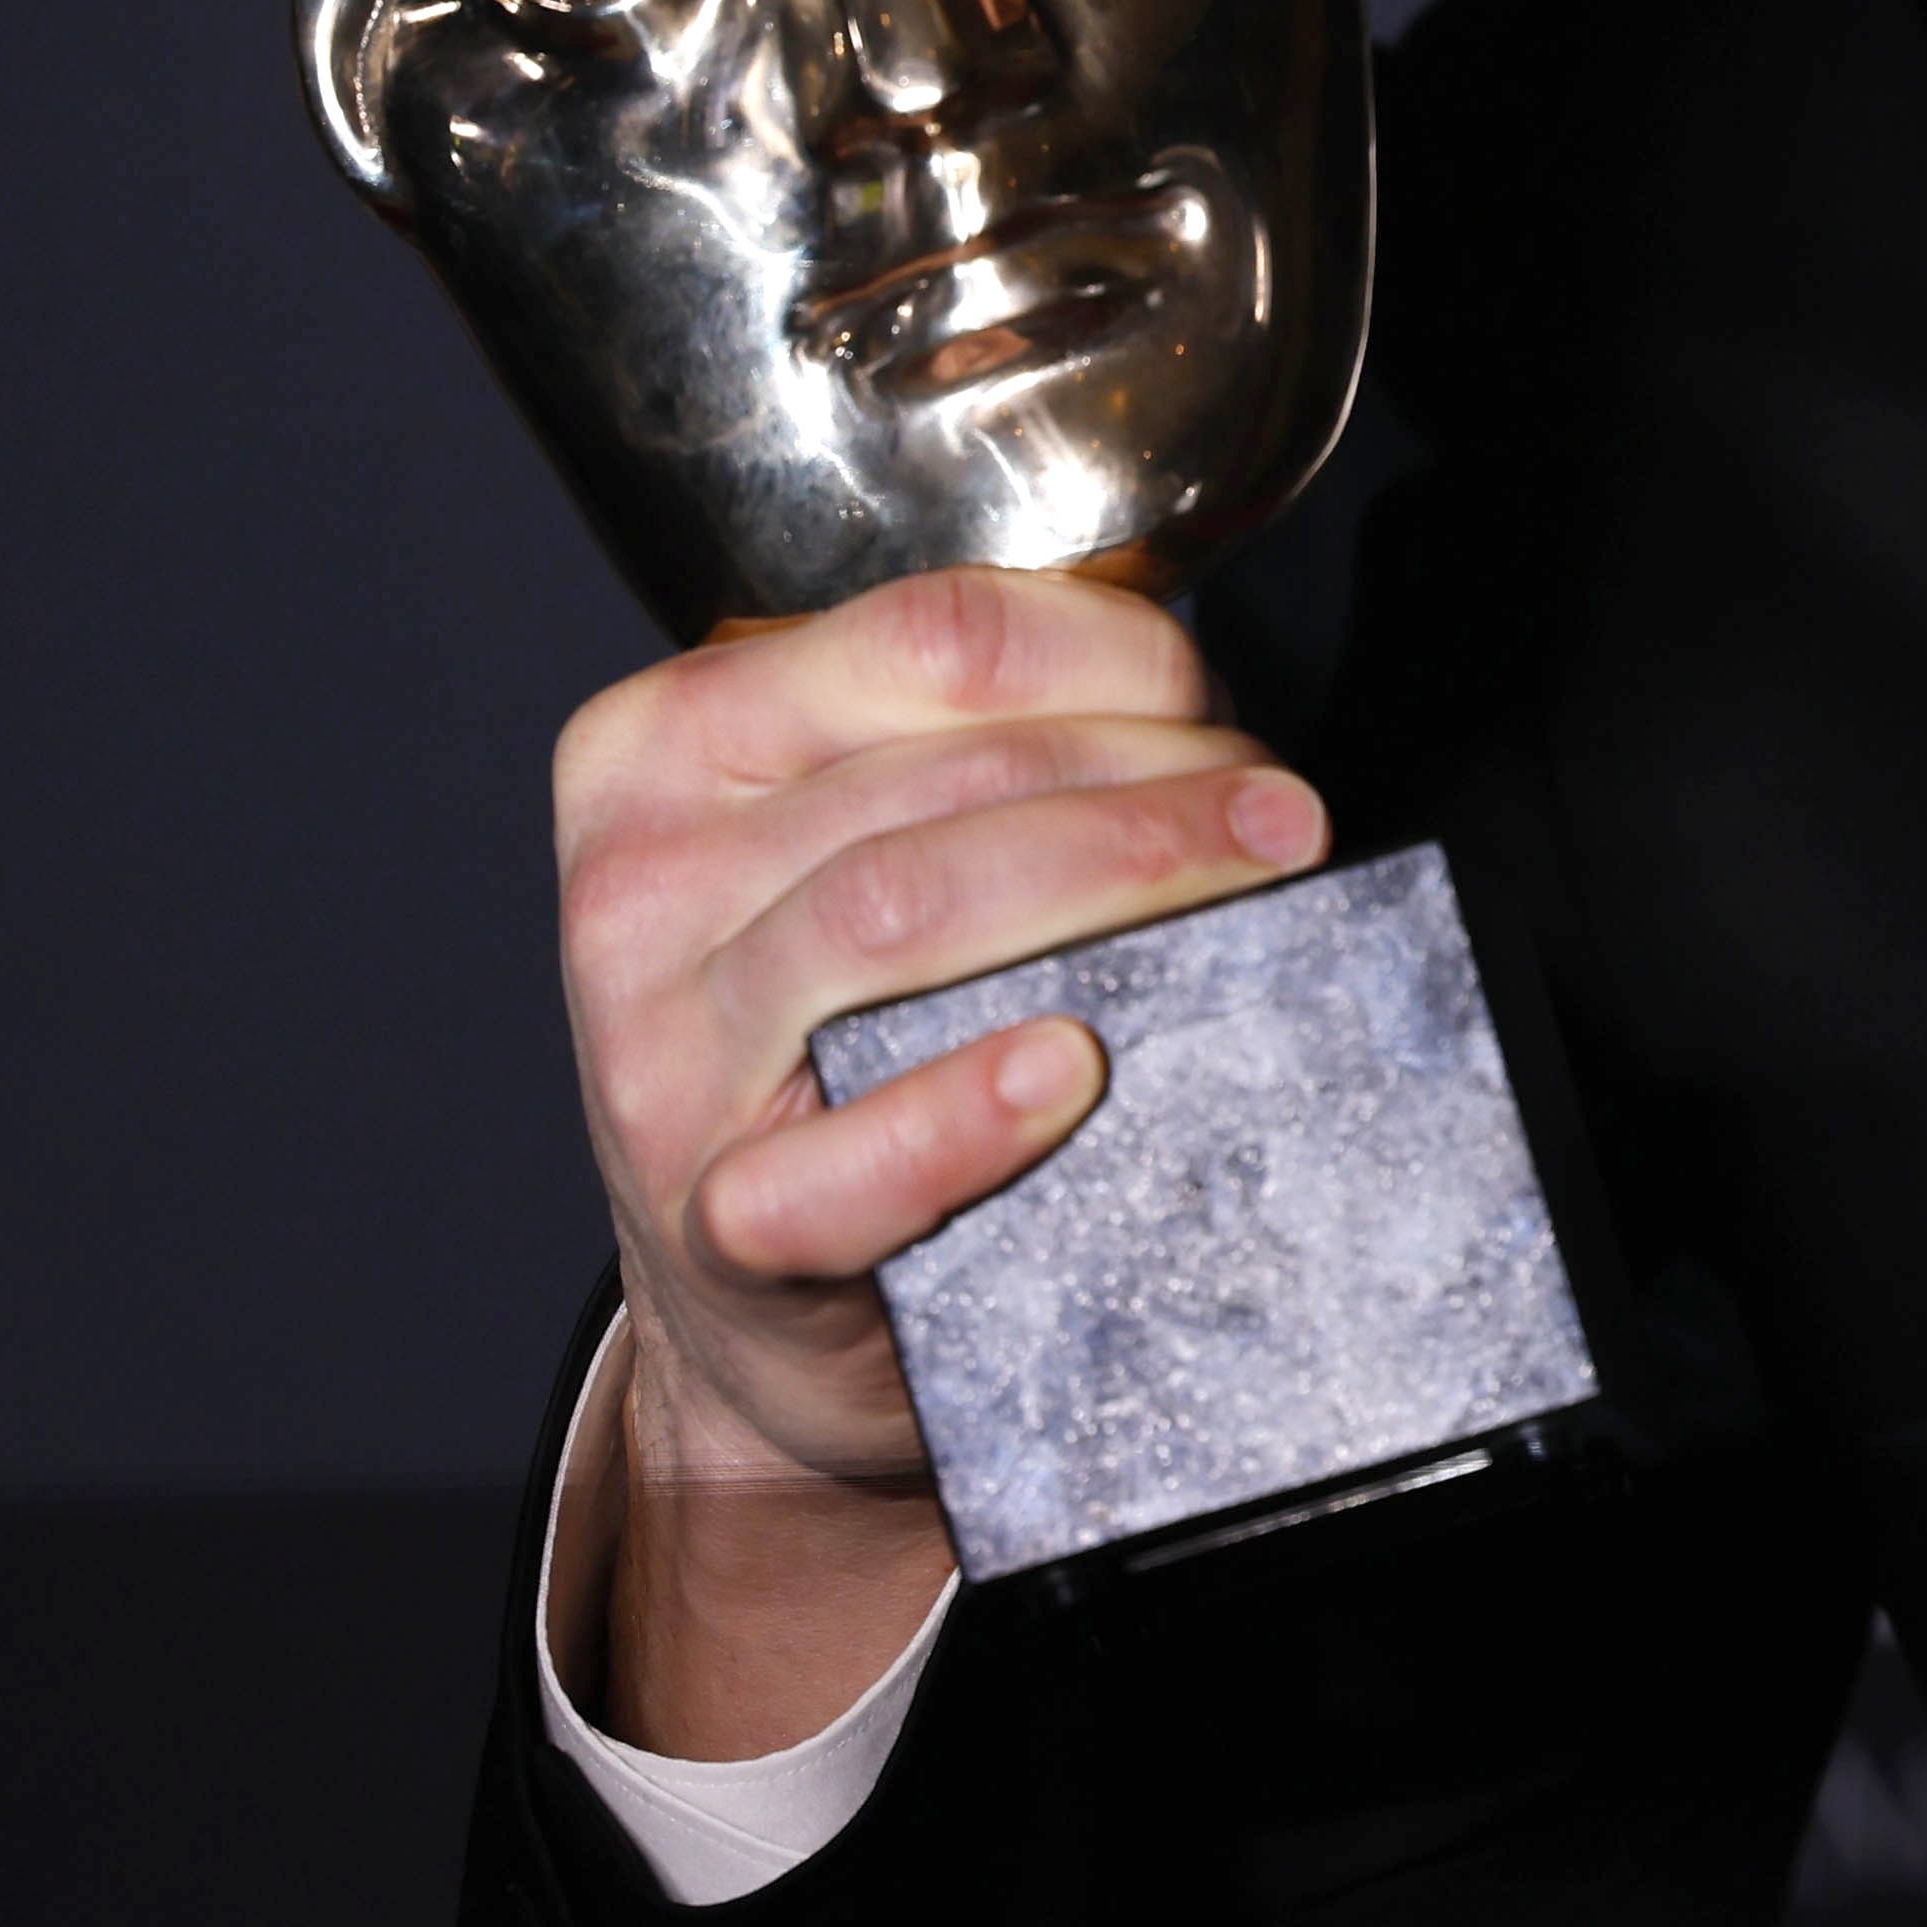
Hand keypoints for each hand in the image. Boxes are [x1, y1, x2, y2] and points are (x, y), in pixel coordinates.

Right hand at [544, 563, 1327, 1749]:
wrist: (751, 1287)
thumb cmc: (838, 1021)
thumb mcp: (851, 833)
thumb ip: (972, 744)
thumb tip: (1193, 701)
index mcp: (666, 745)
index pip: (927, 638)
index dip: (1112, 654)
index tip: (1219, 699)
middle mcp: (641, 885)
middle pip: (941, 775)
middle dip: (1151, 775)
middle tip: (1285, 814)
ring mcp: (664, 1058)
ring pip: (897, 910)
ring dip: (1114, 879)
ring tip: (1255, 887)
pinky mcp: (714, 1229)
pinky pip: (833, 1170)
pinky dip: (958, 1117)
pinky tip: (1066, 1073)